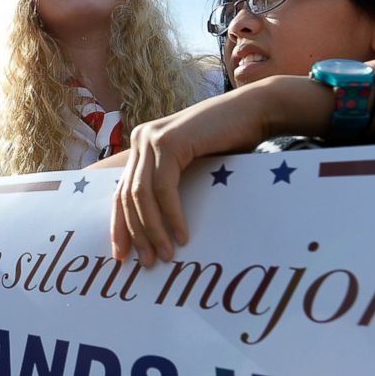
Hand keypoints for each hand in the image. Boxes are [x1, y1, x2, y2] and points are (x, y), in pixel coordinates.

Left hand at [109, 86, 271, 267]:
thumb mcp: (190, 164)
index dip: (120, 226)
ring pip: (142, 195)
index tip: (122, 255)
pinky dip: (172, 215)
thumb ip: (169, 182)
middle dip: (134, 233)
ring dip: (153, 229)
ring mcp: (152, 138)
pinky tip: (181, 236)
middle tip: (146, 263)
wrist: (254, 112)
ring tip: (165, 255)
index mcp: (142, 145)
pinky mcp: (170, 142)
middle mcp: (141, 139)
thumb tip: (155, 227)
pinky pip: (164, 189)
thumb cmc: (229, 142)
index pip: (121, 192)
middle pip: (126, 196)